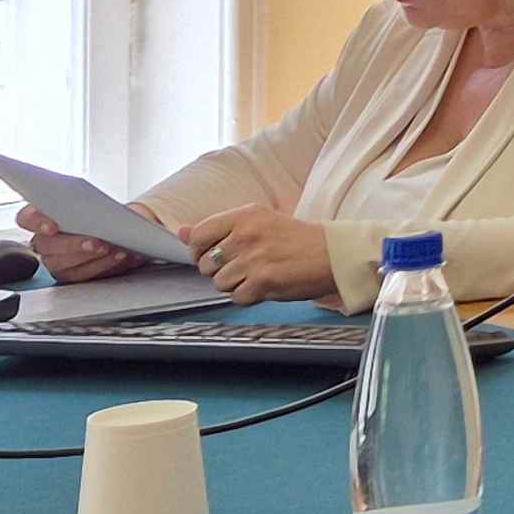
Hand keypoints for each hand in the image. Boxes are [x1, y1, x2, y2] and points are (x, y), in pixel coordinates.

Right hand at [16, 206, 138, 283]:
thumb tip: (98, 210)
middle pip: (46, 245)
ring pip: (62, 264)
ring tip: (112, 248)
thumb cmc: (103, 212)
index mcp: (43, 216)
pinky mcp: (69, 274)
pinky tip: (118, 256)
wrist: (120, 227)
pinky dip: (102, 265)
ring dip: (90, 257)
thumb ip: (88, 204)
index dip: (36, 222)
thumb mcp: (97, 202)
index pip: (27, 218)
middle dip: (73, 244)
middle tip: (95, 242)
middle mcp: (44, 240)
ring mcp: (54, 260)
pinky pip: (81, 274)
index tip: (52, 226)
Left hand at [177, 204, 341, 303]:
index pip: (198, 235)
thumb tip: (181, 232)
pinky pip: (236, 297)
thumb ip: (219, 227)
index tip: (213, 253)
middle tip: (244, 264)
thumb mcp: (259, 220)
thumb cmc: (298, 238)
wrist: (333, 254)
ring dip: (235, 284)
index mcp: (245, 216)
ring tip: (257, 273)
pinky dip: (248, 295)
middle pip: (205, 263)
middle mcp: (247, 235)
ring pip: (219, 283)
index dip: (200, 250)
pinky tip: (265, 284)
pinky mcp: (262, 282)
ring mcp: (254, 259)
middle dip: (220, 269)